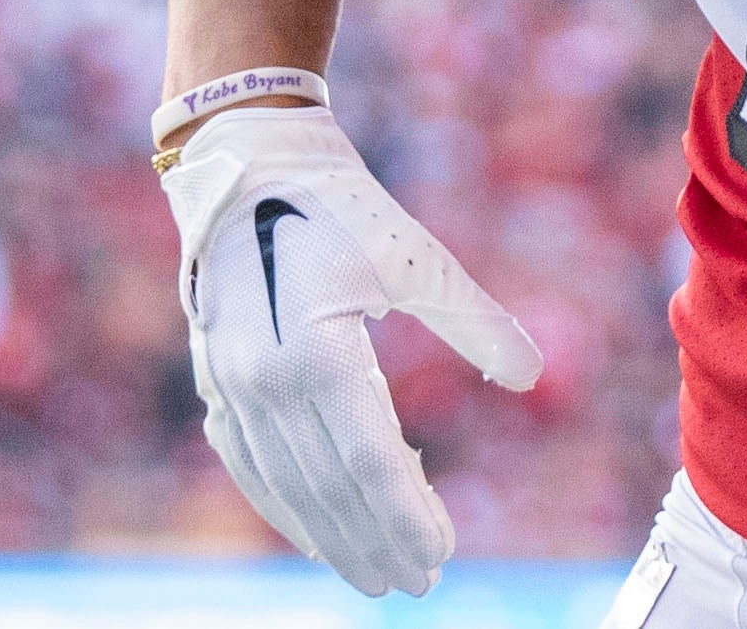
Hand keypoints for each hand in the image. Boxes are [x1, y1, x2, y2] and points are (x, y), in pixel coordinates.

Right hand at [162, 106, 541, 594]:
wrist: (246, 161)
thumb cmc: (342, 205)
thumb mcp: (417, 259)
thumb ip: (474, 322)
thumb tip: (530, 377)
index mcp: (316, 352)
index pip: (369, 463)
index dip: (407, 515)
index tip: (444, 551)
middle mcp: (265, 381)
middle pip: (328, 490)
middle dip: (376, 543)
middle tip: (420, 584)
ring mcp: (231, 386)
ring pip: (286, 486)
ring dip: (331, 537)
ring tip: (376, 574)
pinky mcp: (216, 381)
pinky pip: (249, 464)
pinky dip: (283, 505)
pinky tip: (314, 532)